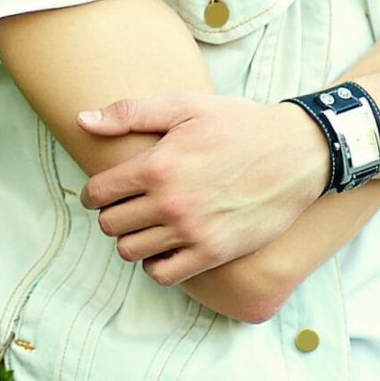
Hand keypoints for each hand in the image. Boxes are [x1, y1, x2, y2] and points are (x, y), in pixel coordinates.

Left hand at [76, 96, 330, 284]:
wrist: (296, 153)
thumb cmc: (239, 125)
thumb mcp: (184, 106)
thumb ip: (129, 113)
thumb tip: (83, 121)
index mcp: (157, 165)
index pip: (98, 192)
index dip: (93, 192)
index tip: (101, 191)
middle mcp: (169, 202)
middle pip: (111, 224)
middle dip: (111, 215)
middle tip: (126, 206)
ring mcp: (191, 230)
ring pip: (131, 251)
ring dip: (131, 240)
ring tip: (144, 226)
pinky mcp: (214, 252)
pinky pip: (164, 274)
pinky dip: (156, 264)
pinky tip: (165, 246)